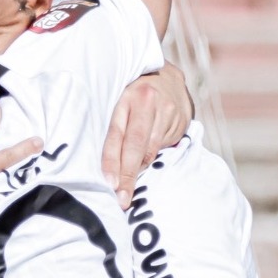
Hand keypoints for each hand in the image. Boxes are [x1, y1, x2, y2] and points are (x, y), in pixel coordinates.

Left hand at [102, 61, 191, 208]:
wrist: (166, 77)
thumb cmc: (130, 95)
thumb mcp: (116, 100)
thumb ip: (110, 126)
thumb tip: (96, 163)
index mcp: (123, 97)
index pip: (116, 134)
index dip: (112, 160)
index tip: (109, 183)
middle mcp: (145, 102)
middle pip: (135, 145)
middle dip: (127, 176)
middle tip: (121, 199)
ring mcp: (166, 110)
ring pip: (150, 150)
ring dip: (139, 172)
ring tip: (127, 191)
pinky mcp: (181, 119)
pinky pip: (163, 147)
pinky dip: (151, 159)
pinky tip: (144, 164)